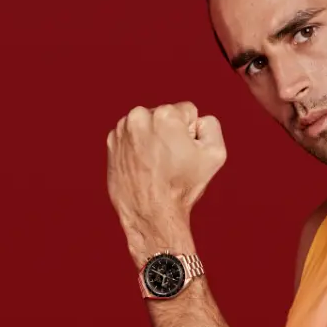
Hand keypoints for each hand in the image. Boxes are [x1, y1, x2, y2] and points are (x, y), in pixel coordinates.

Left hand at [106, 102, 225, 263]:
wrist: (151, 214)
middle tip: (171, 163)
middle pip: (164, 117)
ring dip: (153, 140)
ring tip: (156, 167)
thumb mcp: (215, 154)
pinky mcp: (111, 144)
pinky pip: (131, 138)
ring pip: (147, 126)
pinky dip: (138, 149)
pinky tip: (144, 168)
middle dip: (170, 134)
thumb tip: (197, 121)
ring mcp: (122, 130)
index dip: (191, 134)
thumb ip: (211, 126)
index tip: (184, 154)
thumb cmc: (182, 186)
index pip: (187, 111)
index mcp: (165, 115)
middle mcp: (139, 116)